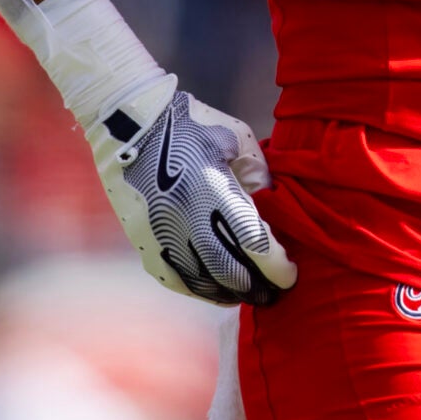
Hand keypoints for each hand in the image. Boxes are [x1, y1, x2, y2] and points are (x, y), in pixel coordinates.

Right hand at [90, 78, 297, 305]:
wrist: (130, 125)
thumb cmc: (192, 125)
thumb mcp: (236, 140)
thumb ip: (258, 177)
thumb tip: (271, 212)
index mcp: (213, 188)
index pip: (253, 241)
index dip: (276, 266)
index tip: (290, 274)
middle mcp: (186, 217)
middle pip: (229, 270)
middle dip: (257, 286)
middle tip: (275, 292)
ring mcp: (161, 233)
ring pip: (202, 281)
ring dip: (231, 293)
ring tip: (250, 294)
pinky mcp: (144, 241)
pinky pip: (175, 279)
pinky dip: (200, 291)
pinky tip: (217, 291)